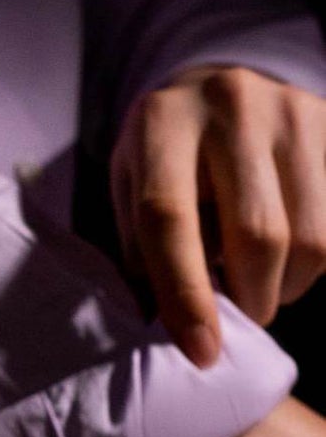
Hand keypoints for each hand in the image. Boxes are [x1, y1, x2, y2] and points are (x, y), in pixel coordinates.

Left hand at [110, 65, 325, 367]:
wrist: (212, 85)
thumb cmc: (161, 157)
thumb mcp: (130, 190)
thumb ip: (141, 251)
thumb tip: (165, 327)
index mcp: (160, 125)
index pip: (169, 218)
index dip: (184, 294)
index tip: (200, 351)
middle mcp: (230, 106)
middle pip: (256, 234)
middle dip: (250, 297)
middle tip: (237, 316)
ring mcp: (291, 111)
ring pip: (310, 236)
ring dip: (286, 285)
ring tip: (260, 284)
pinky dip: (313, 261)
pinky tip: (287, 257)